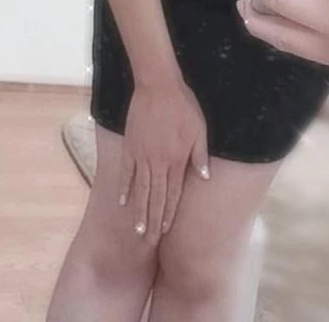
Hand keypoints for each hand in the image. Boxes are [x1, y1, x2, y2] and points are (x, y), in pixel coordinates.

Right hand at [117, 76, 209, 241]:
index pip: (172, 193)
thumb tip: (205, 177)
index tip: (165, 231)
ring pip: (140, 190)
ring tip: (137, 231)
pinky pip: (126, 173)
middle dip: (153, 221)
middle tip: (150, 241)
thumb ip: (200, 154)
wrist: (158, 86)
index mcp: (176, 159)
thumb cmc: (183, 105)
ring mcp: (141, 156)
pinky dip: (125, 189)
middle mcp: (158, 162)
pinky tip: (123, 203)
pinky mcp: (130, 147)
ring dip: (139, 212)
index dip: (169, 213)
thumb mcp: (200, 129)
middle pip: (155, 198)